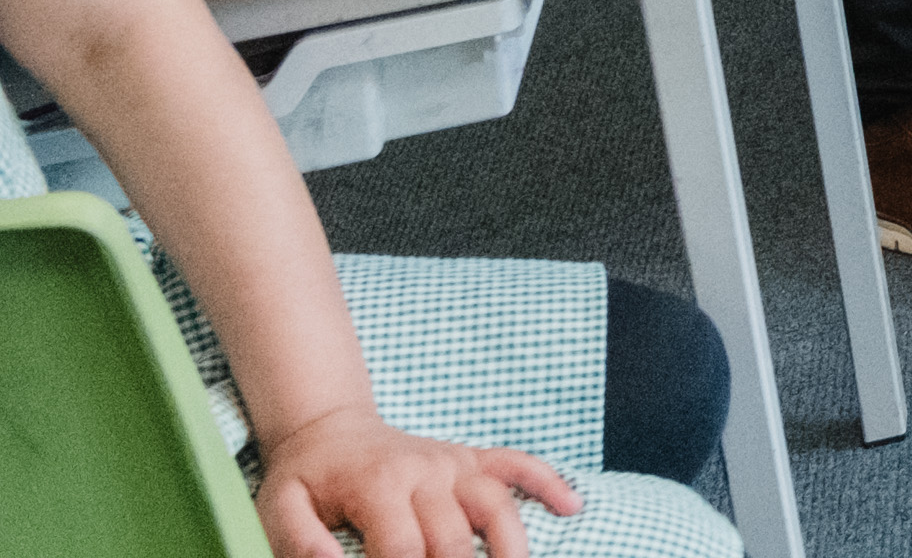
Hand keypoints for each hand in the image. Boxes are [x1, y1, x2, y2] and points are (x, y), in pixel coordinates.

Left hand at [254, 403, 573, 557]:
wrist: (329, 427)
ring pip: (497, 505)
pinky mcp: (471, 459)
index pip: (403, 550)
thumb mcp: (279, 508)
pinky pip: (518, 464)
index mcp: (380, 486)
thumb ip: (300, 543)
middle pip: (454, 539)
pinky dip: (548, 482)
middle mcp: (426, 471)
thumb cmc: (304, 477)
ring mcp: (454, 463)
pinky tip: (571, 506)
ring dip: (510, 547)